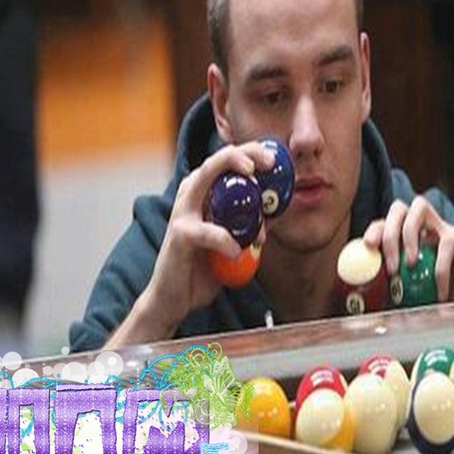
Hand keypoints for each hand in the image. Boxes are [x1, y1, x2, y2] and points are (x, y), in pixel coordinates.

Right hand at [108, 142, 274, 346]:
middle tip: (269, 162)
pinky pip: (207, 231)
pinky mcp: (179, 235)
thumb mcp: (234, 241)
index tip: (275, 160)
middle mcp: (190, 196)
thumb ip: (250, 224)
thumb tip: (279, 210)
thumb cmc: (204, 268)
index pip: (226, 163)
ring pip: (203, 178)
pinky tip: (236, 252)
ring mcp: (182, 213)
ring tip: (254, 179)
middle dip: (244, 154)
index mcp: (203, 194)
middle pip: (215, 161)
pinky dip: (225, 239)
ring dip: (231, 174)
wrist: (174, 300)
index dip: (251, 154)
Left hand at [363, 196, 453, 302]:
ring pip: (419, 207)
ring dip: (409, 234)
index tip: (369, 245)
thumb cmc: (432, 299)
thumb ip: (386, 288)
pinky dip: (439, 269)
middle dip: (390, 233)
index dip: (375, 231)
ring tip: (410, 265)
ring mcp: (441, 227)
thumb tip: (362, 296)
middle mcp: (420, 225)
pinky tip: (439, 292)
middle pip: (398, 209)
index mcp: (402, 237)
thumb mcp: (404, 294)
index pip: (383, 223)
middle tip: (392, 267)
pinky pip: (446, 243)